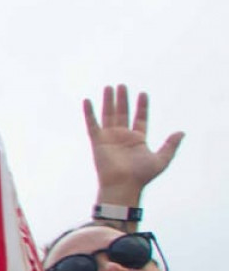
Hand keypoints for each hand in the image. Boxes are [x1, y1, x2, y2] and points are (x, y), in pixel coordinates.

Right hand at [84, 83, 181, 203]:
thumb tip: (181, 132)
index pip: (140, 119)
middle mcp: (123, 136)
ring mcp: (109, 138)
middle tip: (122, 85)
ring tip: (110, 87)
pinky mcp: (98, 141)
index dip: (142, 107)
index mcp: (137, 139)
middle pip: (123, 113)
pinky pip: (92, 124)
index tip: (143, 94)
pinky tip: (88, 100)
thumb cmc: (141, 175)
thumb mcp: (161, 159)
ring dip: (109, 101)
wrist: (123, 185)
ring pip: (109, 115)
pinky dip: (89, 113)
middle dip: (123, 99)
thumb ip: (170, 145)